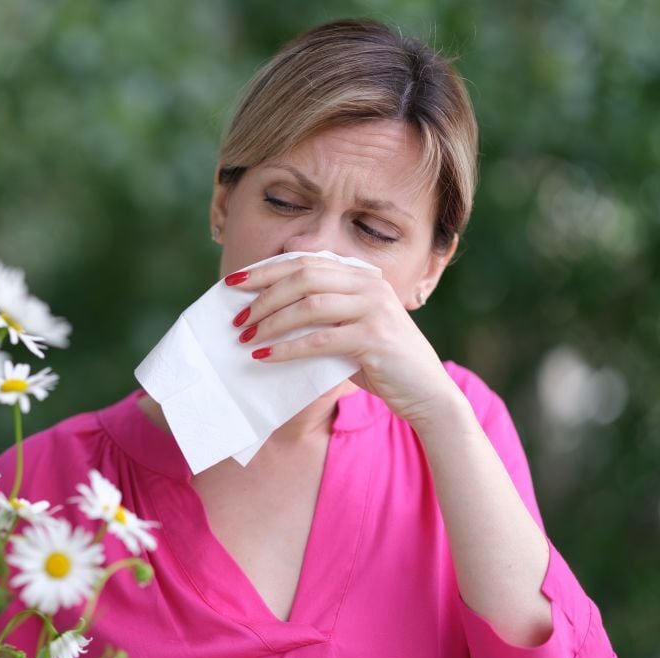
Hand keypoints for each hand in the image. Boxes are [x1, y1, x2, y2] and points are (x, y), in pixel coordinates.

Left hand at [227, 256, 457, 424]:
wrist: (427, 393)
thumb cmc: (380, 363)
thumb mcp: (350, 329)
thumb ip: (321, 314)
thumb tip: (266, 313)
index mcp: (362, 276)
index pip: (305, 262)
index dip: (266, 270)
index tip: (233, 283)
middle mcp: (369, 285)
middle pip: (303, 277)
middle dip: (264, 295)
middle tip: (237, 317)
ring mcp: (375, 309)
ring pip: (309, 305)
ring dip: (271, 321)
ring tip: (246, 337)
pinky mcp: (375, 339)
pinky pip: (319, 340)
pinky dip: (287, 348)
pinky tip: (265, 357)